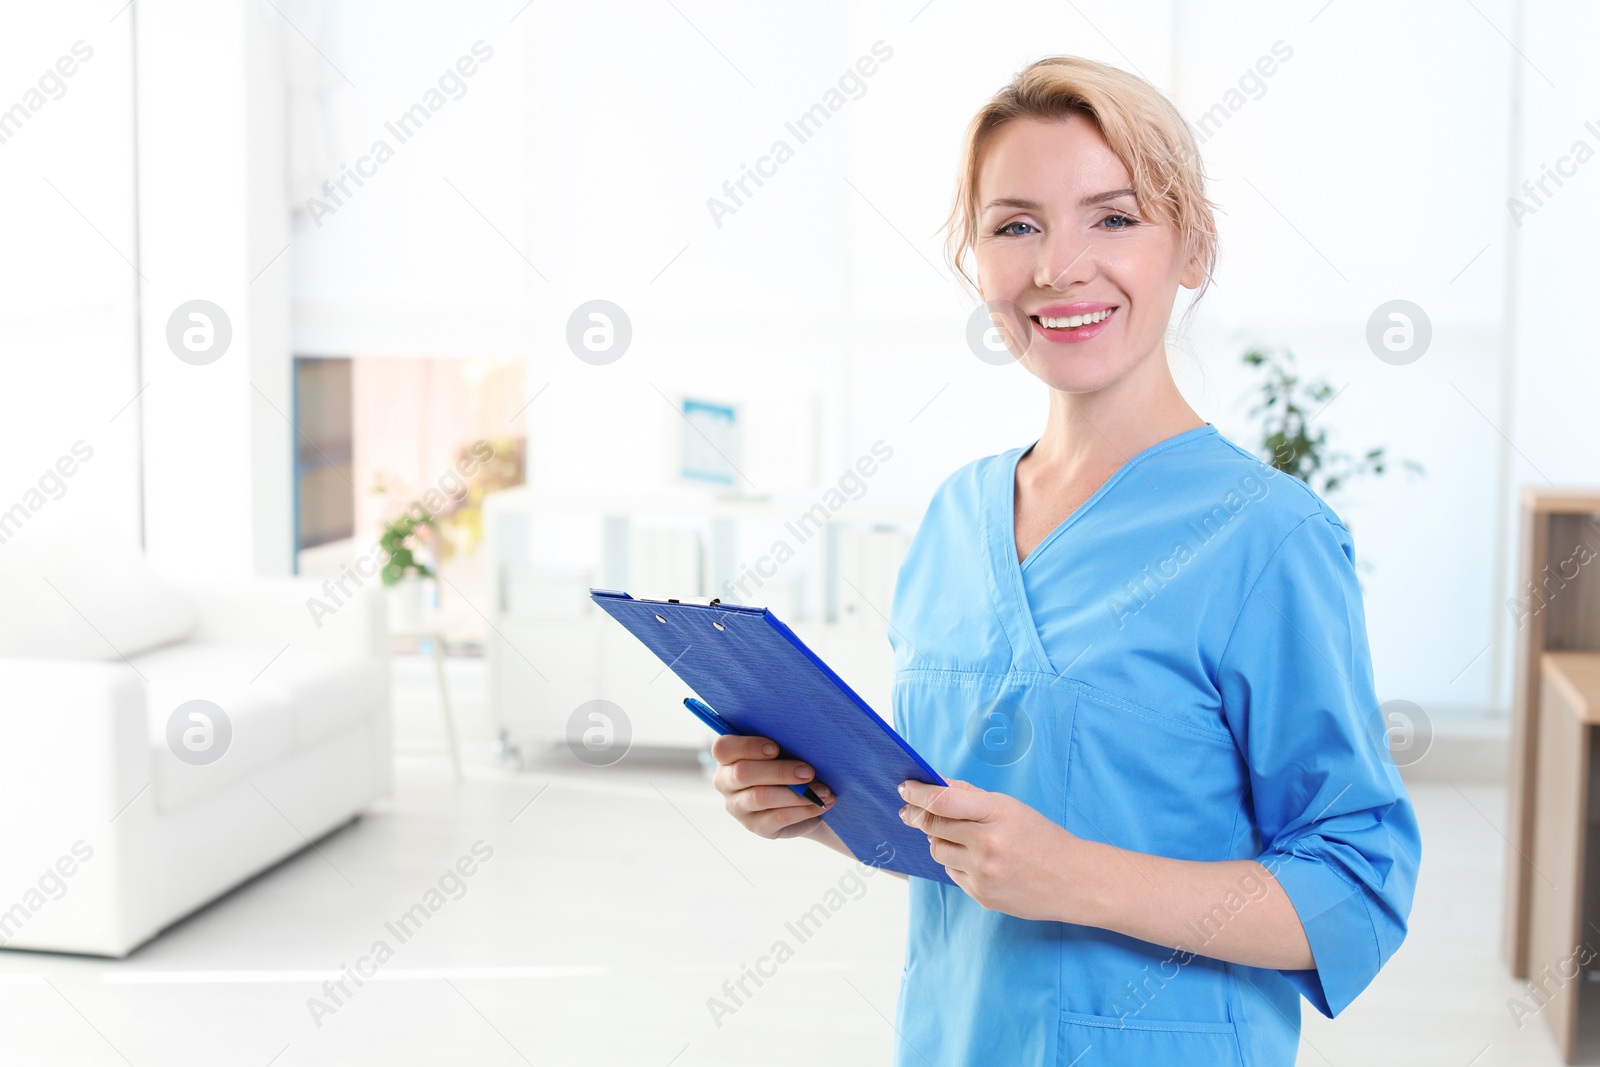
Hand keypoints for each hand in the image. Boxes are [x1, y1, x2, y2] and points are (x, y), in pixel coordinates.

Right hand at [711, 734, 835, 839]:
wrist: (800, 797)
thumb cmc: (788, 762)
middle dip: (779, 771)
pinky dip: (803, 809)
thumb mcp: (782, 749)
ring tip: (823, 790)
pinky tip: (820, 804)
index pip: (723, 748)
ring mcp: (738, 807)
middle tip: (809, 771)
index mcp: (727, 757)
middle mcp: (725, 782)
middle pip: (743, 773)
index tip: (776, 748)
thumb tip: (801, 738)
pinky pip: (778, 817)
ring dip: (796, 793)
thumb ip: (782, 741)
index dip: (747, 746)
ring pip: (761, 797)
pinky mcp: (756, 826)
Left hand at [898, 778, 1080, 921]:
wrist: (1073, 881)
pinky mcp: (981, 895)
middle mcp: (988, 844)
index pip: (943, 800)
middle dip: (918, 816)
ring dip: (940, 840)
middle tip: (910, 811)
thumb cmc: (1041, 838)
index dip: (918, 793)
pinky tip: (976, 860)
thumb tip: (934, 784)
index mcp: (998, 813)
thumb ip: (970, 795)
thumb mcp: (1011, 807)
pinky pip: (951, 873)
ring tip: (959, 837)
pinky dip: (956, 862)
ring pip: (938, 850)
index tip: (905, 788)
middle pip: (933, 826)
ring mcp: (983, 873)